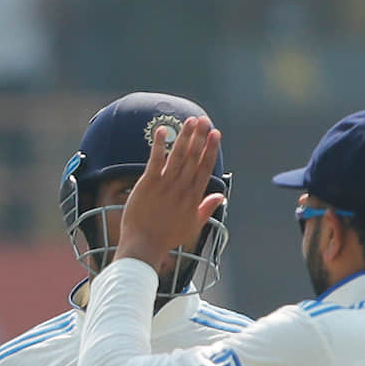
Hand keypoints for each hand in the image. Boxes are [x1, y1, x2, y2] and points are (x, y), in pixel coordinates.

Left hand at [114, 113, 223, 281]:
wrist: (144, 246)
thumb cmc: (167, 238)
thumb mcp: (193, 225)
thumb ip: (207, 208)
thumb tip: (220, 196)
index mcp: (193, 196)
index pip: (205, 167)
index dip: (211, 149)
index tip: (216, 134)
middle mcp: (182, 188)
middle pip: (193, 157)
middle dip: (200, 137)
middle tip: (204, 119)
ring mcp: (165, 185)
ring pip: (177, 156)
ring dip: (184, 136)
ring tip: (190, 121)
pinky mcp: (148, 185)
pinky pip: (155, 160)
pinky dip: (159, 145)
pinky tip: (162, 130)